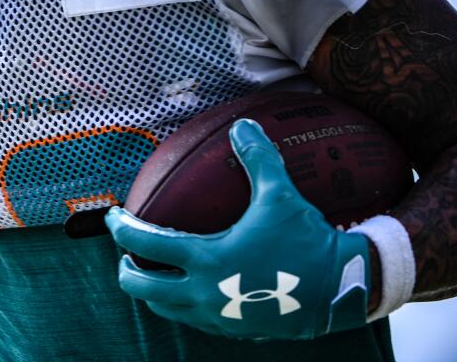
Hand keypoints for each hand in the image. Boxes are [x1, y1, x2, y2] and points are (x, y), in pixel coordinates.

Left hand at [105, 119, 371, 339]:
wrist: (343, 289)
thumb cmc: (308, 241)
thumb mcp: (280, 196)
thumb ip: (258, 159)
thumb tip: (243, 125)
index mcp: (208, 259)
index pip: (145, 245)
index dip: (121, 229)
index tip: (113, 217)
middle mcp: (205, 293)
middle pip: (142, 288)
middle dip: (126, 269)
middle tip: (126, 252)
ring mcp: (218, 317)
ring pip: (164, 308)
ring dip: (152, 290)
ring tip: (152, 270)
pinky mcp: (234, 330)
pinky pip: (193, 320)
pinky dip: (181, 304)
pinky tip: (188, 288)